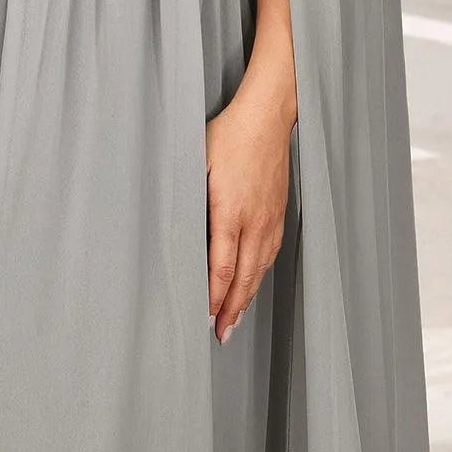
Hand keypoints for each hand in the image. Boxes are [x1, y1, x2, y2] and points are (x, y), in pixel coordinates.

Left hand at [205, 79, 292, 343]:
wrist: (268, 117)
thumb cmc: (228, 135)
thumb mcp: (197, 163)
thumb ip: (187, 196)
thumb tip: (173, 222)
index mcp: (230, 211)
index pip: (222, 267)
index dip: (214, 296)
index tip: (205, 316)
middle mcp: (254, 221)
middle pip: (244, 277)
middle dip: (232, 309)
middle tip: (222, 334)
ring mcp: (270, 218)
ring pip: (259, 269)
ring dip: (247, 297)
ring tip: (236, 319)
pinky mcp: (278, 212)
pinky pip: (270, 253)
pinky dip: (260, 275)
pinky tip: (254, 282)